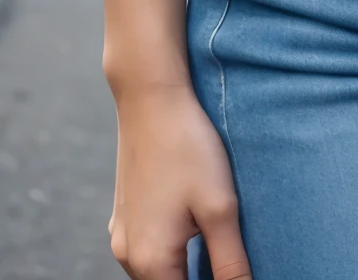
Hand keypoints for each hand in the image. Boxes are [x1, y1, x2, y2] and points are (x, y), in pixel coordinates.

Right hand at [108, 80, 250, 279]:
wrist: (150, 96)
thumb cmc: (188, 148)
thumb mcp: (220, 208)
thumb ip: (231, 264)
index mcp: (152, 262)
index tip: (235, 271)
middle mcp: (128, 256)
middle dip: (201, 278)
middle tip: (231, 260)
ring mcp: (122, 235)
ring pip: (157, 272)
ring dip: (185, 269)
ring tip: (216, 247)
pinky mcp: (124, 215)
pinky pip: (148, 250)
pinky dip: (171, 251)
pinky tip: (193, 228)